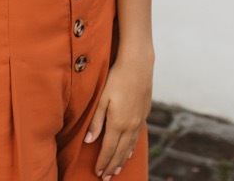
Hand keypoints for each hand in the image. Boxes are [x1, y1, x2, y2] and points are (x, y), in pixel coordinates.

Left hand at [84, 56, 152, 176]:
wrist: (138, 65)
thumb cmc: (115, 79)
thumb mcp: (101, 99)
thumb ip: (95, 121)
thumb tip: (89, 141)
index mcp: (118, 123)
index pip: (109, 149)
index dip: (103, 162)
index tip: (98, 173)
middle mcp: (130, 126)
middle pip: (120, 152)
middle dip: (112, 166)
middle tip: (106, 178)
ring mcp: (139, 120)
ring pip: (130, 146)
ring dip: (123, 160)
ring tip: (117, 170)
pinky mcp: (144, 114)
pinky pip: (137, 137)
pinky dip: (132, 148)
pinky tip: (129, 151)